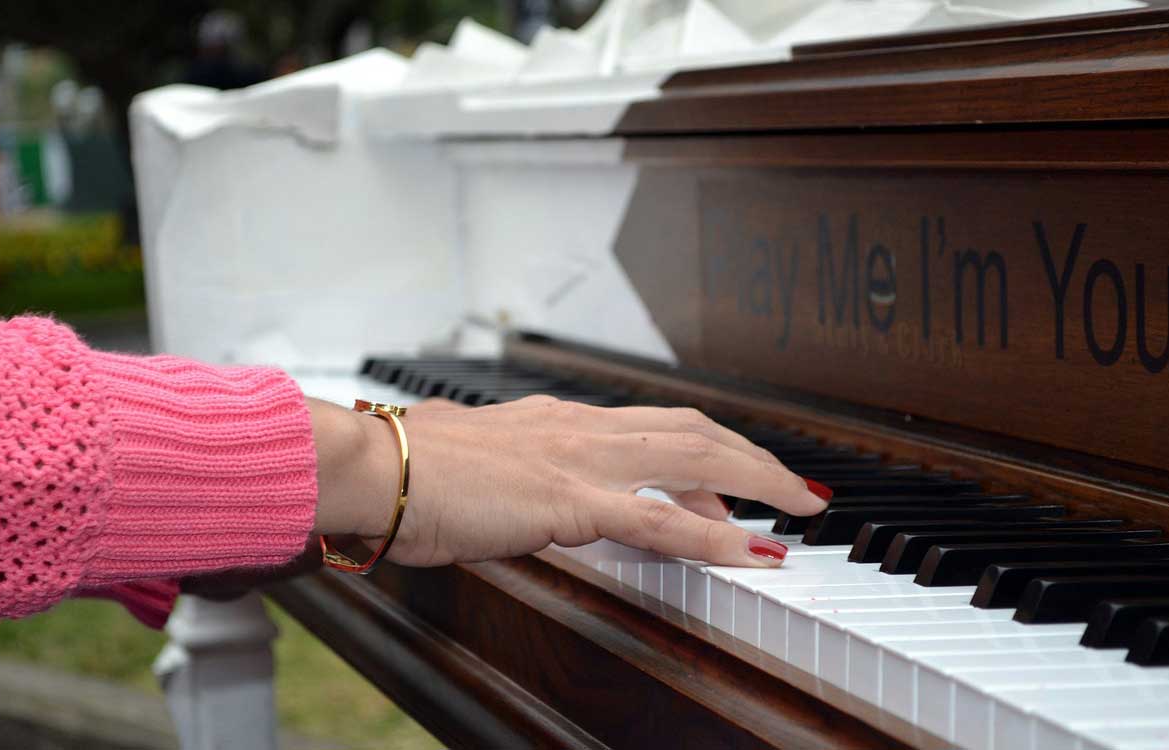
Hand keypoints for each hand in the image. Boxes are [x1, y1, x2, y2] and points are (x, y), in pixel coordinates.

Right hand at [308, 395, 829, 568]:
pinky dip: (716, 536)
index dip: (705, 449)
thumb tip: (522, 496)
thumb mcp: (474, 467)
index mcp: (556, 421)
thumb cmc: (404, 474)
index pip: (652, 428)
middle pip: (692, 428)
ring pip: (694, 458)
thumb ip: (512, 476)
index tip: (734, 479)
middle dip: (752, 455)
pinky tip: (753, 552)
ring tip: (799, 508)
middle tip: (794, 485)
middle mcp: (578, 427)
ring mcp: (578, 459)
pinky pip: (661, 518)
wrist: (369, 467)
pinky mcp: (568, 500)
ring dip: (757, 482)